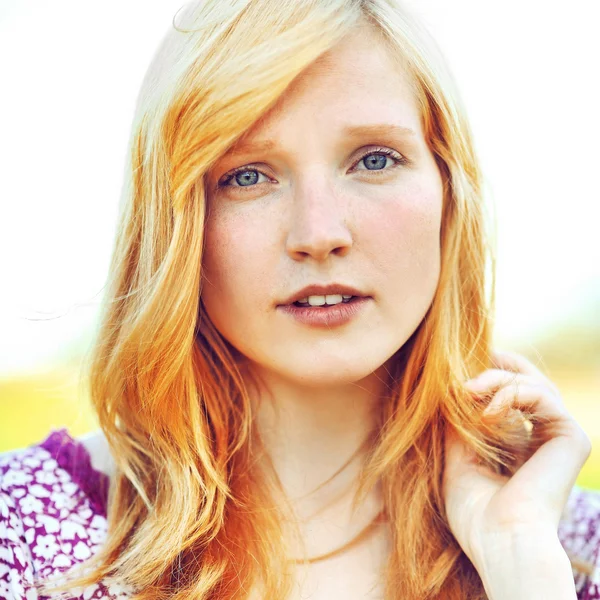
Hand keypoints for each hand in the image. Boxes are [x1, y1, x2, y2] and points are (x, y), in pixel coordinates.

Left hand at [443, 349, 591, 571]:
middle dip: (500, 366)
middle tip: (473, 357)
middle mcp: (546, 440)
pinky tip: (485, 412)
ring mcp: (560, 438)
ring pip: (534, 384)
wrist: (499, 540)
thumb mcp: (458, 460)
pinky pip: (542, 395)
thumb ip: (458, 427)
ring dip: (496, 380)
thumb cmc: (475, 513)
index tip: (463, 367)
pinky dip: (510, 394)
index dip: (494, 375)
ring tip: (467, 392)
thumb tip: (448, 393)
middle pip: (530, 382)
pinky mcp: (571, 437)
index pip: (516, 397)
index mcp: (524, 447)